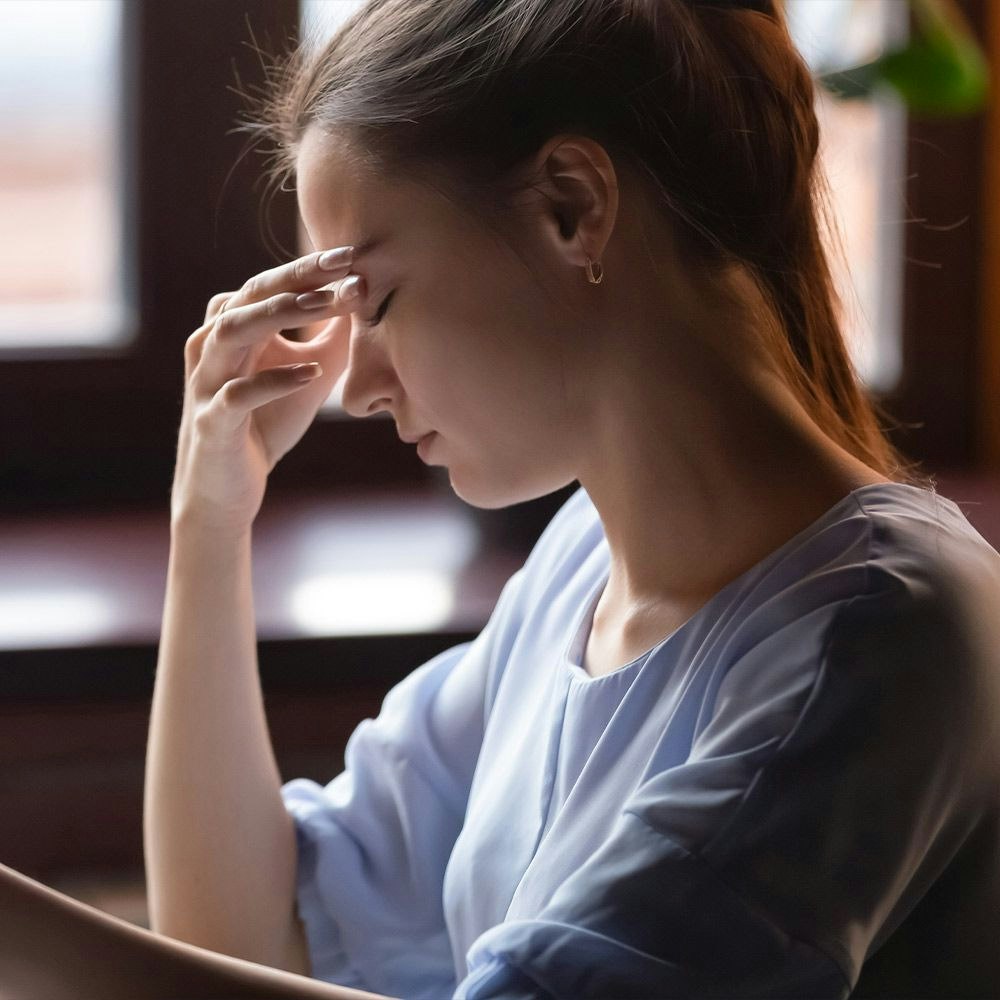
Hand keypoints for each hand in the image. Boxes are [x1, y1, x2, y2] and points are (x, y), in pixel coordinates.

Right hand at [170, 247, 366, 532]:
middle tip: (344, 265)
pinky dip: (274, 381)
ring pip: (232, 331)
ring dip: (280, 314)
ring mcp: (206, 382)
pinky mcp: (211, 422)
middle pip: (250, 295)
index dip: (310, 268)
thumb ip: (331, 339)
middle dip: (298, 277)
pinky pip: (237, 394)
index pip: (270, 285)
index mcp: (232, 328)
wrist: (226, 489)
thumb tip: (365, 297)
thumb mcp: (307, 374)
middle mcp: (212, 345)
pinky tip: (311, 374)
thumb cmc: (265, 424)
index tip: (353, 254)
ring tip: (327, 304)